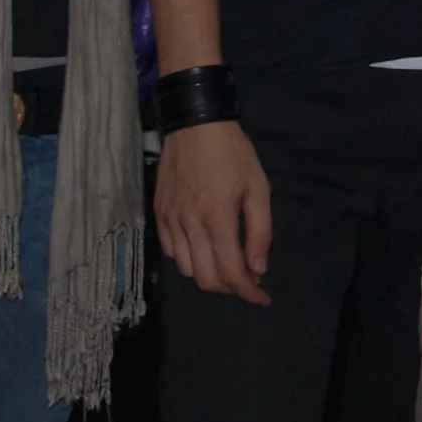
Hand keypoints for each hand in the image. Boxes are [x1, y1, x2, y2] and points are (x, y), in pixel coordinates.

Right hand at [154, 120, 273, 304]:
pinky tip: (203, 246)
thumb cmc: (232, 153)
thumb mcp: (258, 187)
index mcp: (218, 219)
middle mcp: (190, 225)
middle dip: (229, 287)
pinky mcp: (159, 214)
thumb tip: (258, 268)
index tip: (262, 297)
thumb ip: (260, 231)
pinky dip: (188, 259)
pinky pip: (171, 251)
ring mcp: (171, 220)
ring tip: (225, 262)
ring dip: (207, 274)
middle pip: (205, 279)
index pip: (231, 273)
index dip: (248, 292)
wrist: (195, 124)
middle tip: (246, 278)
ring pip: (186, 270)